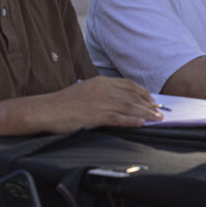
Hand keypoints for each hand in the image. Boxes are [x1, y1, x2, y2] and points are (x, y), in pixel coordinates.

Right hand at [25, 76, 162, 132]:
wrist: (45, 110)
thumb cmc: (62, 103)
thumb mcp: (84, 91)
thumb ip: (101, 93)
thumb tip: (115, 101)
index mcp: (100, 81)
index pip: (128, 85)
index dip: (143, 92)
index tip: (152, 99)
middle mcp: (103, 89)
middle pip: (132, 96)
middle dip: (149, 104)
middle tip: (160, 111)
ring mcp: (100, 102)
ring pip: (129, 107)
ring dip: (146, 113)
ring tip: (158, 119)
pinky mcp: (96, 115)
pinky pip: (119, 118)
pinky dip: (132, 121)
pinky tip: (141, 124)